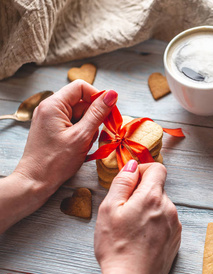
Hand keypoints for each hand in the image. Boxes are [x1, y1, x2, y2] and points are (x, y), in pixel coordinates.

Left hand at [14, 80, 117, 205]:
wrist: (35, 182)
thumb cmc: (55, 161)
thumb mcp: (82, 136)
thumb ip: (98, 113)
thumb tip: (112, 94)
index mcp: (53, 105)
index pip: (81, 87)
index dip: (98, 97)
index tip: (109, 112)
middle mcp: (50, 108)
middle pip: (82, 101)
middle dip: (94, 116)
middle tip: (99, 133)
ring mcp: (51, 119)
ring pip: (80, 114)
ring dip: (89, 127)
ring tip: (85, 144)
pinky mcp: (53, 129)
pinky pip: (74, 124)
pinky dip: (82, 133)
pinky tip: (80, 147)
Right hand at [94, 161, 181, 273]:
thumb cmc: (116, 246)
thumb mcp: (109, 209)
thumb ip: (122, 182)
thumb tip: (132, 165)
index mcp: (153, 197)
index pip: (157, 168)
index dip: (142, 170)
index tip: (131, 181)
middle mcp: (169, 208)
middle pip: (157, 189)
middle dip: (141, 194)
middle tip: (124, 212)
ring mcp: (175, 224)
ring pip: (161, 206)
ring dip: (148, 210)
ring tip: (132, 230)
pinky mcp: (176, 239)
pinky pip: (166, 222)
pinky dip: (155, 225)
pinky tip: (141, 239)